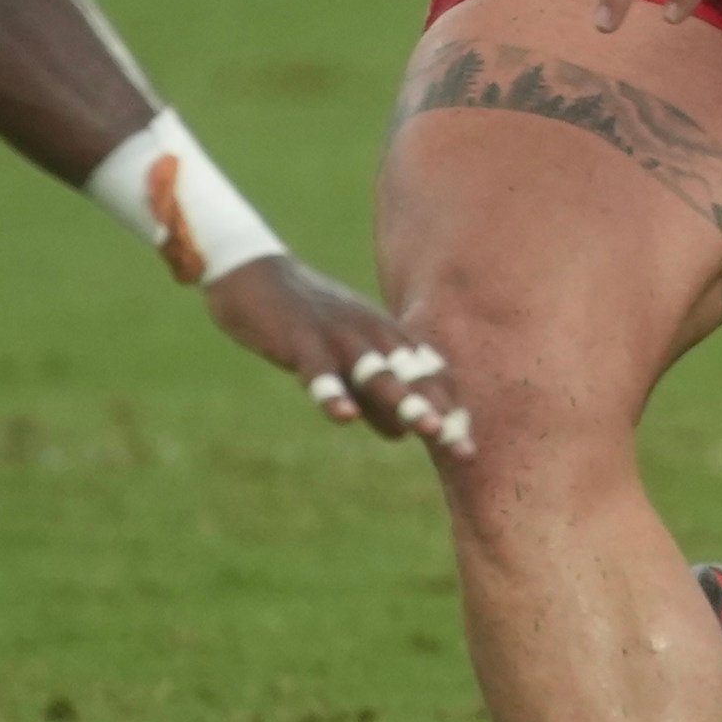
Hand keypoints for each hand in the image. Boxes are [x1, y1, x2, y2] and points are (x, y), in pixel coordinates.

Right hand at [200, 252, 468, 455]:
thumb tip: (401, 434)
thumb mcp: (347, 357)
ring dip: (402, 401)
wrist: (254, 273)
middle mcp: (372, 334)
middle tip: (461, 448)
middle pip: (413, 376)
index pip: (429, 375)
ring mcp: (337, 335)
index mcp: (386, 336)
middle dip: (438, 411)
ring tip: (426, 428)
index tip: (466, 447)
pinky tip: (343, 415)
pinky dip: (331, 391)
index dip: (449, 410)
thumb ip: (374, 395)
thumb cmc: (307, 322)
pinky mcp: (301, 339)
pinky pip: (318, 369)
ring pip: (376, 372)